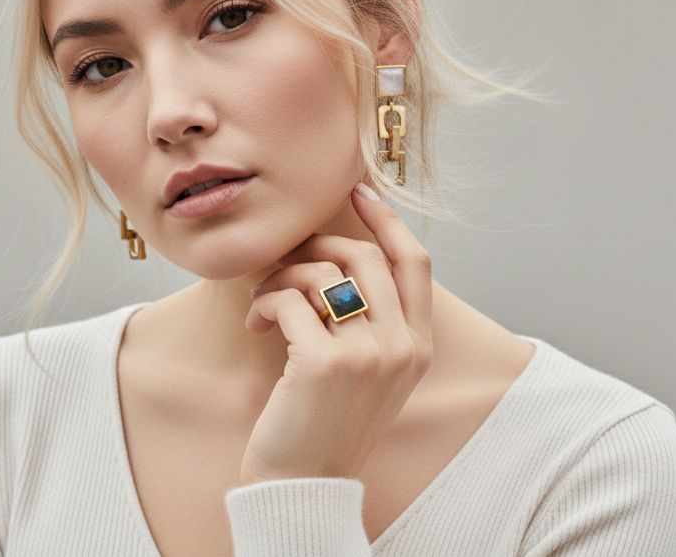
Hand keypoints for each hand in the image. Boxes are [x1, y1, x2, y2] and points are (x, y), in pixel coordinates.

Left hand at [239, 183, 433, 485]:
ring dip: (282, 276)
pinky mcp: (325, 362)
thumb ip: (371, 322)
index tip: (361, 191)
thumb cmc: (326, 421)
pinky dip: (265, 302)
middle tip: (288, 257)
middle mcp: (403, 347)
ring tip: (264, 302)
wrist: (305, 484)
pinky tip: (256, 321)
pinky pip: (290, 300)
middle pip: (365, 256)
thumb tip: (338, 259)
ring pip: (323, 272)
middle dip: (317, 244)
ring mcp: (369, 354)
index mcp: (419, 347)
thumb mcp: (369, 372)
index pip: (416, 262)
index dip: (389, 220)